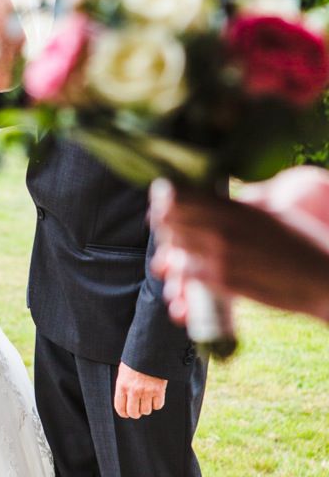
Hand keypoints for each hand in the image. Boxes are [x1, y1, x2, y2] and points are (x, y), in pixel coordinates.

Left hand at [114, 362, 166, 419]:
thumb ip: (123, 386)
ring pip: (146, 411)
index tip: (126, 414)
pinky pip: (158, 405)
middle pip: (134, 413)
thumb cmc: (135, 362)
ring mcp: (146, 391)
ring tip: (146, 401)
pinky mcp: (159, 390)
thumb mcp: (123, 373)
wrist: (150, 352)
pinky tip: (155, 398)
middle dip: (135, 413)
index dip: (123, 413)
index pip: (120, 407)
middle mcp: (133, 390)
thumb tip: (124, 401)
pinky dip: (157, 404)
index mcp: (122, 386)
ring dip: (146, 408)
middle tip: (138, 410)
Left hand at [149, 175, 328, 323]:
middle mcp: (223, 228)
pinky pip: (186, 275)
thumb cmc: (302, 244)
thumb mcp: (273, 213)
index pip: (180, 194)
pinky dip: (182, 275)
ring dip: (170, 252)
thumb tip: (220, 195)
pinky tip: (188, 274)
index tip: (163, 200)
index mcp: (235, 207)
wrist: (324, 279)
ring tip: (177, 254)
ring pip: (171, 249)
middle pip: (168, 220)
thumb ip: (243, 204)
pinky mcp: (222, 281)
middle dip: (164, 225)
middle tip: (169, 228)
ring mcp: (220, 256)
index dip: (165, 197)